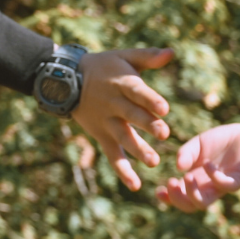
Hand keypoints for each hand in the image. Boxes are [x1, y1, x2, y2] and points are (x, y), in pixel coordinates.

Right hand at [71, 48, 173, 190]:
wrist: (67, 81)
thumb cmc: (104, 67)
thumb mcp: (124, 57)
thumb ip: (148, 57)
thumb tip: (172, 53)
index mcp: (121, 83)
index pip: (136, 91)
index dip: (150, 100)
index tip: (164, 109)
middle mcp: (113, 104)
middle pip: (131, 115)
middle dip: (147, 125)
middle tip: (164, 134)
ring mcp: (107, 122)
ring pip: (122, 137)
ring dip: (137, 149)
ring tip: (153, 161)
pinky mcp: (102, 136)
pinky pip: (112, 155)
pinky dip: (122, 170)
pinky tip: (135, 185)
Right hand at [156, 123, 239, 211]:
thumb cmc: (220, 142)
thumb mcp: (197, 144)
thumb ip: (186, 153)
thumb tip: (178, 166)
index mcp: (197, 182)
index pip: (182, 198)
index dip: (169, 199)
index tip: (158, 190)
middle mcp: (208, 187)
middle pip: (191, 206)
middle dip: (177, 199)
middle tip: (172, 182)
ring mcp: (222, 185)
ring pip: (205, 203)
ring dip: (192, 193)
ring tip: (187, 176)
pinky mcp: (237, 179)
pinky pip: (225, 186)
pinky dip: (213, 177)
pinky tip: (207, 164)